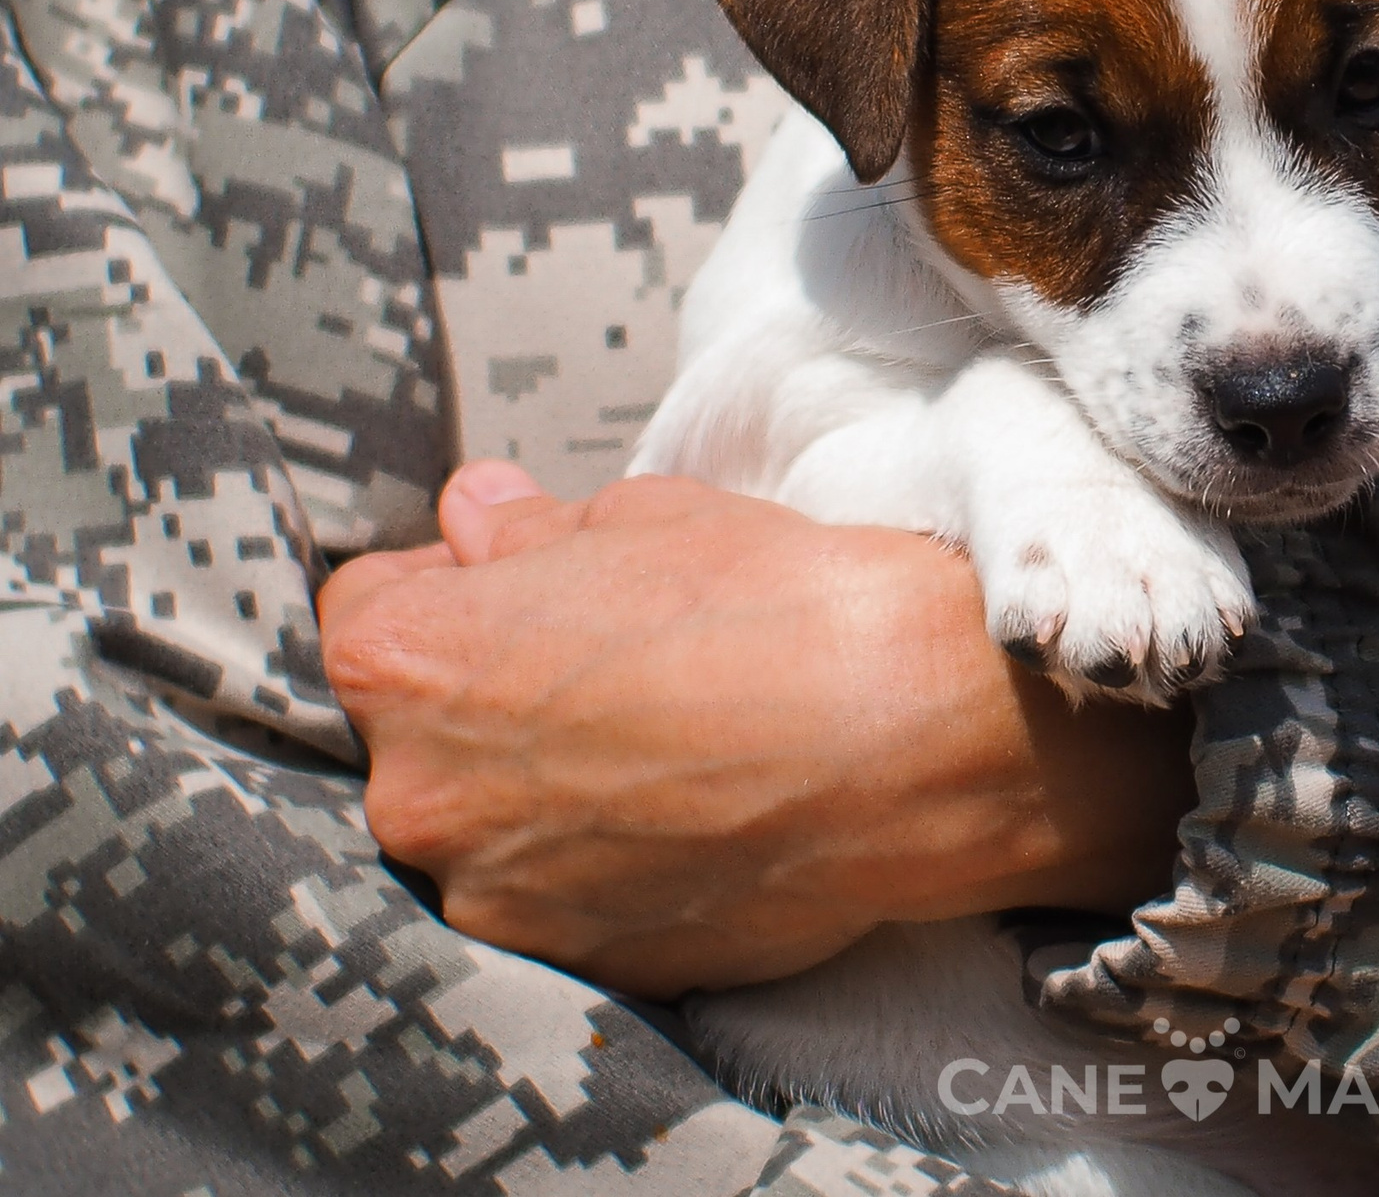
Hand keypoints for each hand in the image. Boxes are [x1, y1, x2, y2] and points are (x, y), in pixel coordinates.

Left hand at [318, 463, 1196, 998]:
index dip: (452, 586)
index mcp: (410, 662)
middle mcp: (422, 794)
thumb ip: (531, 532)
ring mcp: (498, 895)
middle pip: (417, 732)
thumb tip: (479, 517)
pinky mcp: (584, 960)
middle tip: (613, 663)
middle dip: (494, 695)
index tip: (526, 585)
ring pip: (491, 825)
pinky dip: (609, 859)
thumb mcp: (648, 518)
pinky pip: (564, 897)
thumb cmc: (780, 604)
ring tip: (671, 741)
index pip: (366, 610)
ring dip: (550, 786)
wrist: (911, 735)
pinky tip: (701, 806)